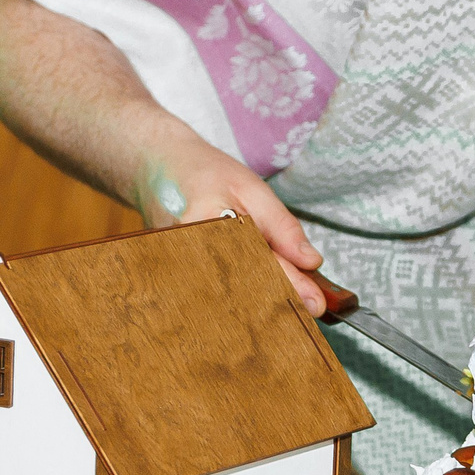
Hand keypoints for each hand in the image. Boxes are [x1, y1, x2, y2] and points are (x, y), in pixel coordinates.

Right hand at [131, 130, 325, 316]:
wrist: (158, 167)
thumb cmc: (205, 174)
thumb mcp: (251, 188)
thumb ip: (281, 227)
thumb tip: (310, 262)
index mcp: (206, 225)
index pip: (256, 264)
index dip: (289, 286)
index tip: (316, 303)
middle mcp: (187, 253)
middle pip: (241, 290)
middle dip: (278, 299)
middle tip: (312, 307)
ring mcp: (177, 269)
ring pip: (228, 298)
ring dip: (260, 302)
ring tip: (292, 303)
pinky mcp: (177, 278)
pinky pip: (215, 294)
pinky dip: (242, 297)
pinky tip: (263, 299)